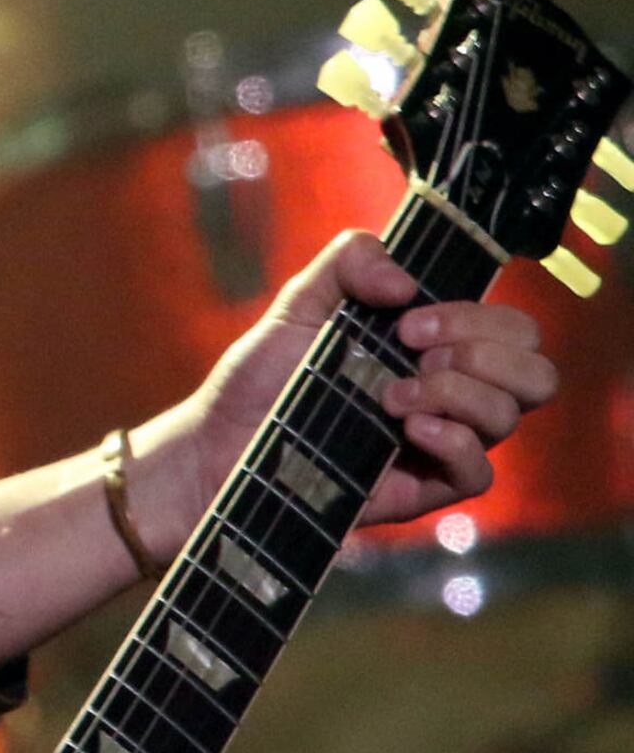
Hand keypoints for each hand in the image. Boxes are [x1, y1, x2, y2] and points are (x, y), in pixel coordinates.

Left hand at [134, 230, 559, 547]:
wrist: (217, 443)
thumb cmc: (261, 376)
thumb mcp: (299, 303)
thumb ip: (348, 263)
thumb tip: (404, 282)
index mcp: (434, 347)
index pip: (511, 328)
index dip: (478, 317)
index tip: (409, 320)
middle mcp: (449, 393)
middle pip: (534, 371)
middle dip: (486, 352)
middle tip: (415, 352)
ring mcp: (439, 443)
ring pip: (511, 415)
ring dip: (460, 393)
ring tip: (392, 395)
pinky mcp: (422, 489)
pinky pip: (480, 473)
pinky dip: (456, 443)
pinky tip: (410, 428)